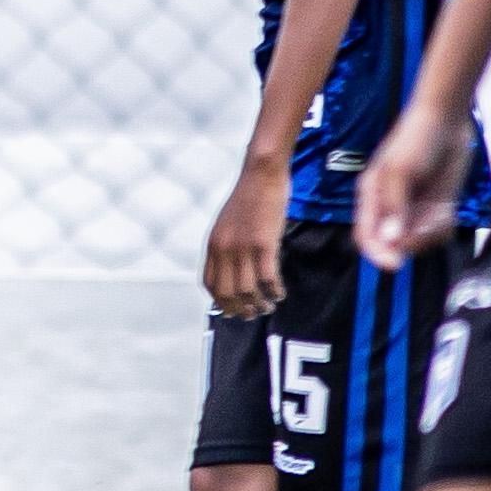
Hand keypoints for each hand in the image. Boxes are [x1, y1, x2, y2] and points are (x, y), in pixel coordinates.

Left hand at [204, 161, 288, 318]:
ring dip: (259, 304)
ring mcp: (243, 247)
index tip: (230, 310)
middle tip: (253, 315)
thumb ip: (226, 246)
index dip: (220, 302)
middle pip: (227, 293)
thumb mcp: (227, 225)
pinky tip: (280, 293)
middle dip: (240, 309)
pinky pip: (268, 278)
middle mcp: (224, 249)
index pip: (210, 283)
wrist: (260, 175)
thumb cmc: (248, 198)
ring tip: (269, 307)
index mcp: (213, 244)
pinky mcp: (264, 244)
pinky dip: (275, 291)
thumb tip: (231, 270)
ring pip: (248, 290)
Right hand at [351, 105, 471, 273]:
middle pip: (395, 244)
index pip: (366, 237)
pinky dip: (443, 226)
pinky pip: (437, 232)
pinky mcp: (435, 208)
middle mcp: (390, 208)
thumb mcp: (399, 172)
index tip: (396, 264)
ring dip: (431, 232)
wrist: (448, 121)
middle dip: (413, 240)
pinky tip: (447, 208)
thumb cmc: (415, 140)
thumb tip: (391, 240)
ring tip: (440, 210)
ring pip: (419, 240)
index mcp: (371, 198)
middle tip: (430, 223)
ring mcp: (414, 210)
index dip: (377, 253)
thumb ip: (394, 206)